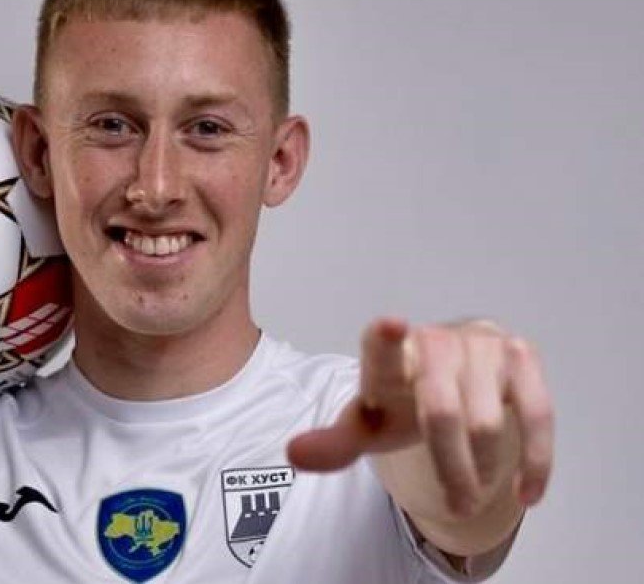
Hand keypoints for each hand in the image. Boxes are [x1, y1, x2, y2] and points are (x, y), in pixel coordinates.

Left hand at [287, 318, 553, 516]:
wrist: (451, 377)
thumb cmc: (403, 402)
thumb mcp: (367, 426)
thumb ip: (334, 444)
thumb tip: (293, 455)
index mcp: (387, 358)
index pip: (379, 348)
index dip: (383, 339)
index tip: (389, 327)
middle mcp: (434, 343)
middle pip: (442, 412)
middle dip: (451, 469)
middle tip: (457, 503)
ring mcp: (479, 345)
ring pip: (489, 423)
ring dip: (484, 470)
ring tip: (473, 492)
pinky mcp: (520, 354)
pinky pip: (538, 414)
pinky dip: (534, 461)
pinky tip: (524, 493)